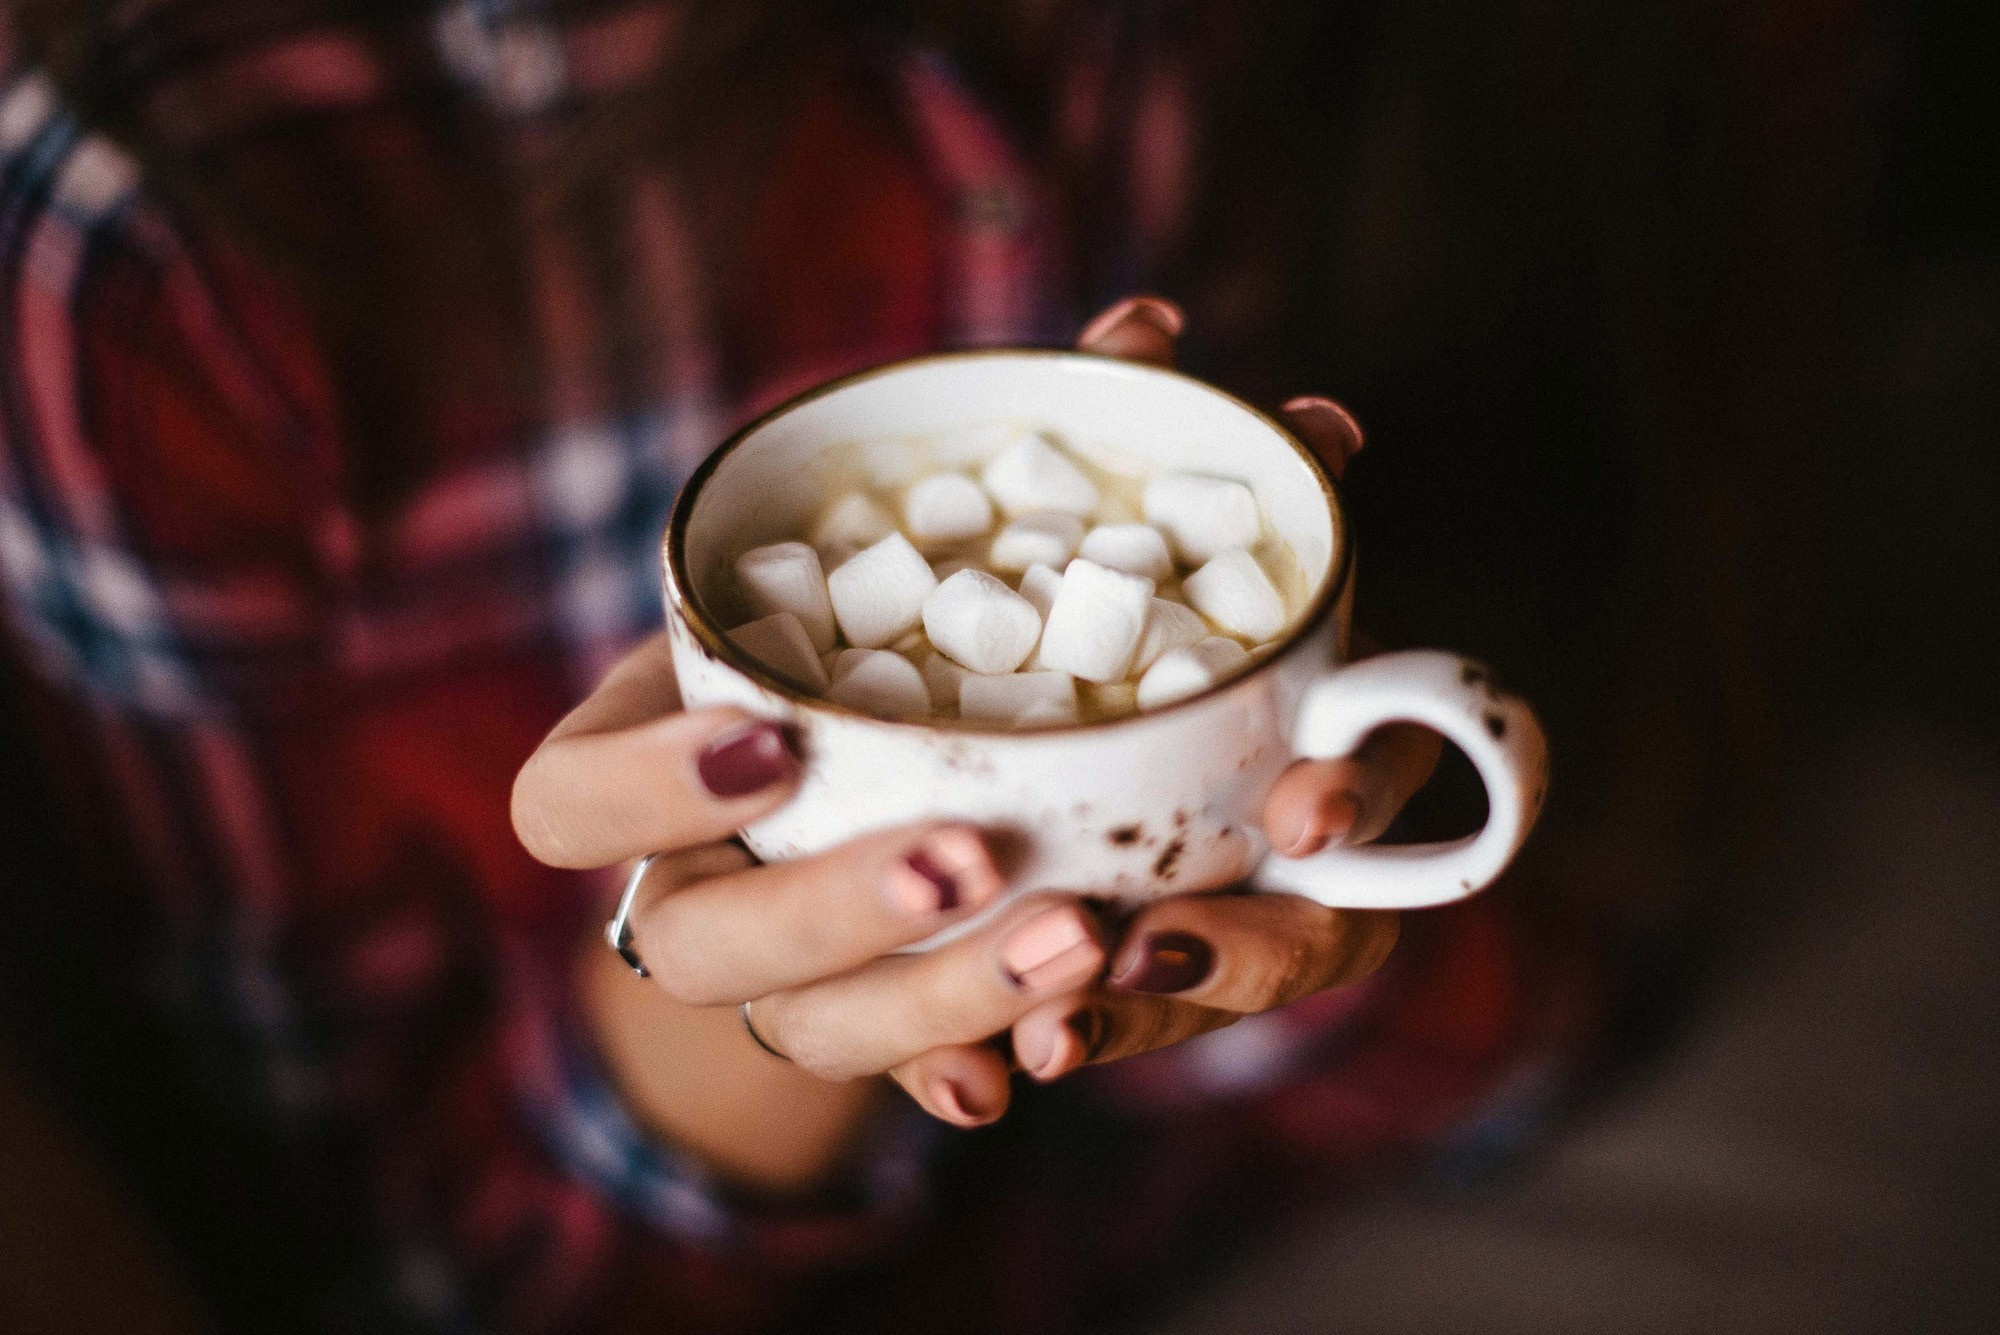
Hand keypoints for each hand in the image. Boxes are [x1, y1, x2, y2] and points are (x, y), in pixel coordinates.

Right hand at [509, 295, 1438, 1170]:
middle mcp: (696, 878)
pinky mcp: (872, 1021)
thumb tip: (1153, 328)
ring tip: (1078, 938)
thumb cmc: (865, 634)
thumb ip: (1011, 440)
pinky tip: (1019, 1075)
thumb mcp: (903, 539)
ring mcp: (781, 972)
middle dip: (824, 909)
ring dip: (934, 998)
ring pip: (806, 1030)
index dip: (647, 787)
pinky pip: (896, 1079)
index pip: (567, 801)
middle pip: (693, 942)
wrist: (862, 778)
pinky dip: (955, 1074)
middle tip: (964, 852)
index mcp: (653, 756)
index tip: (777, 733)